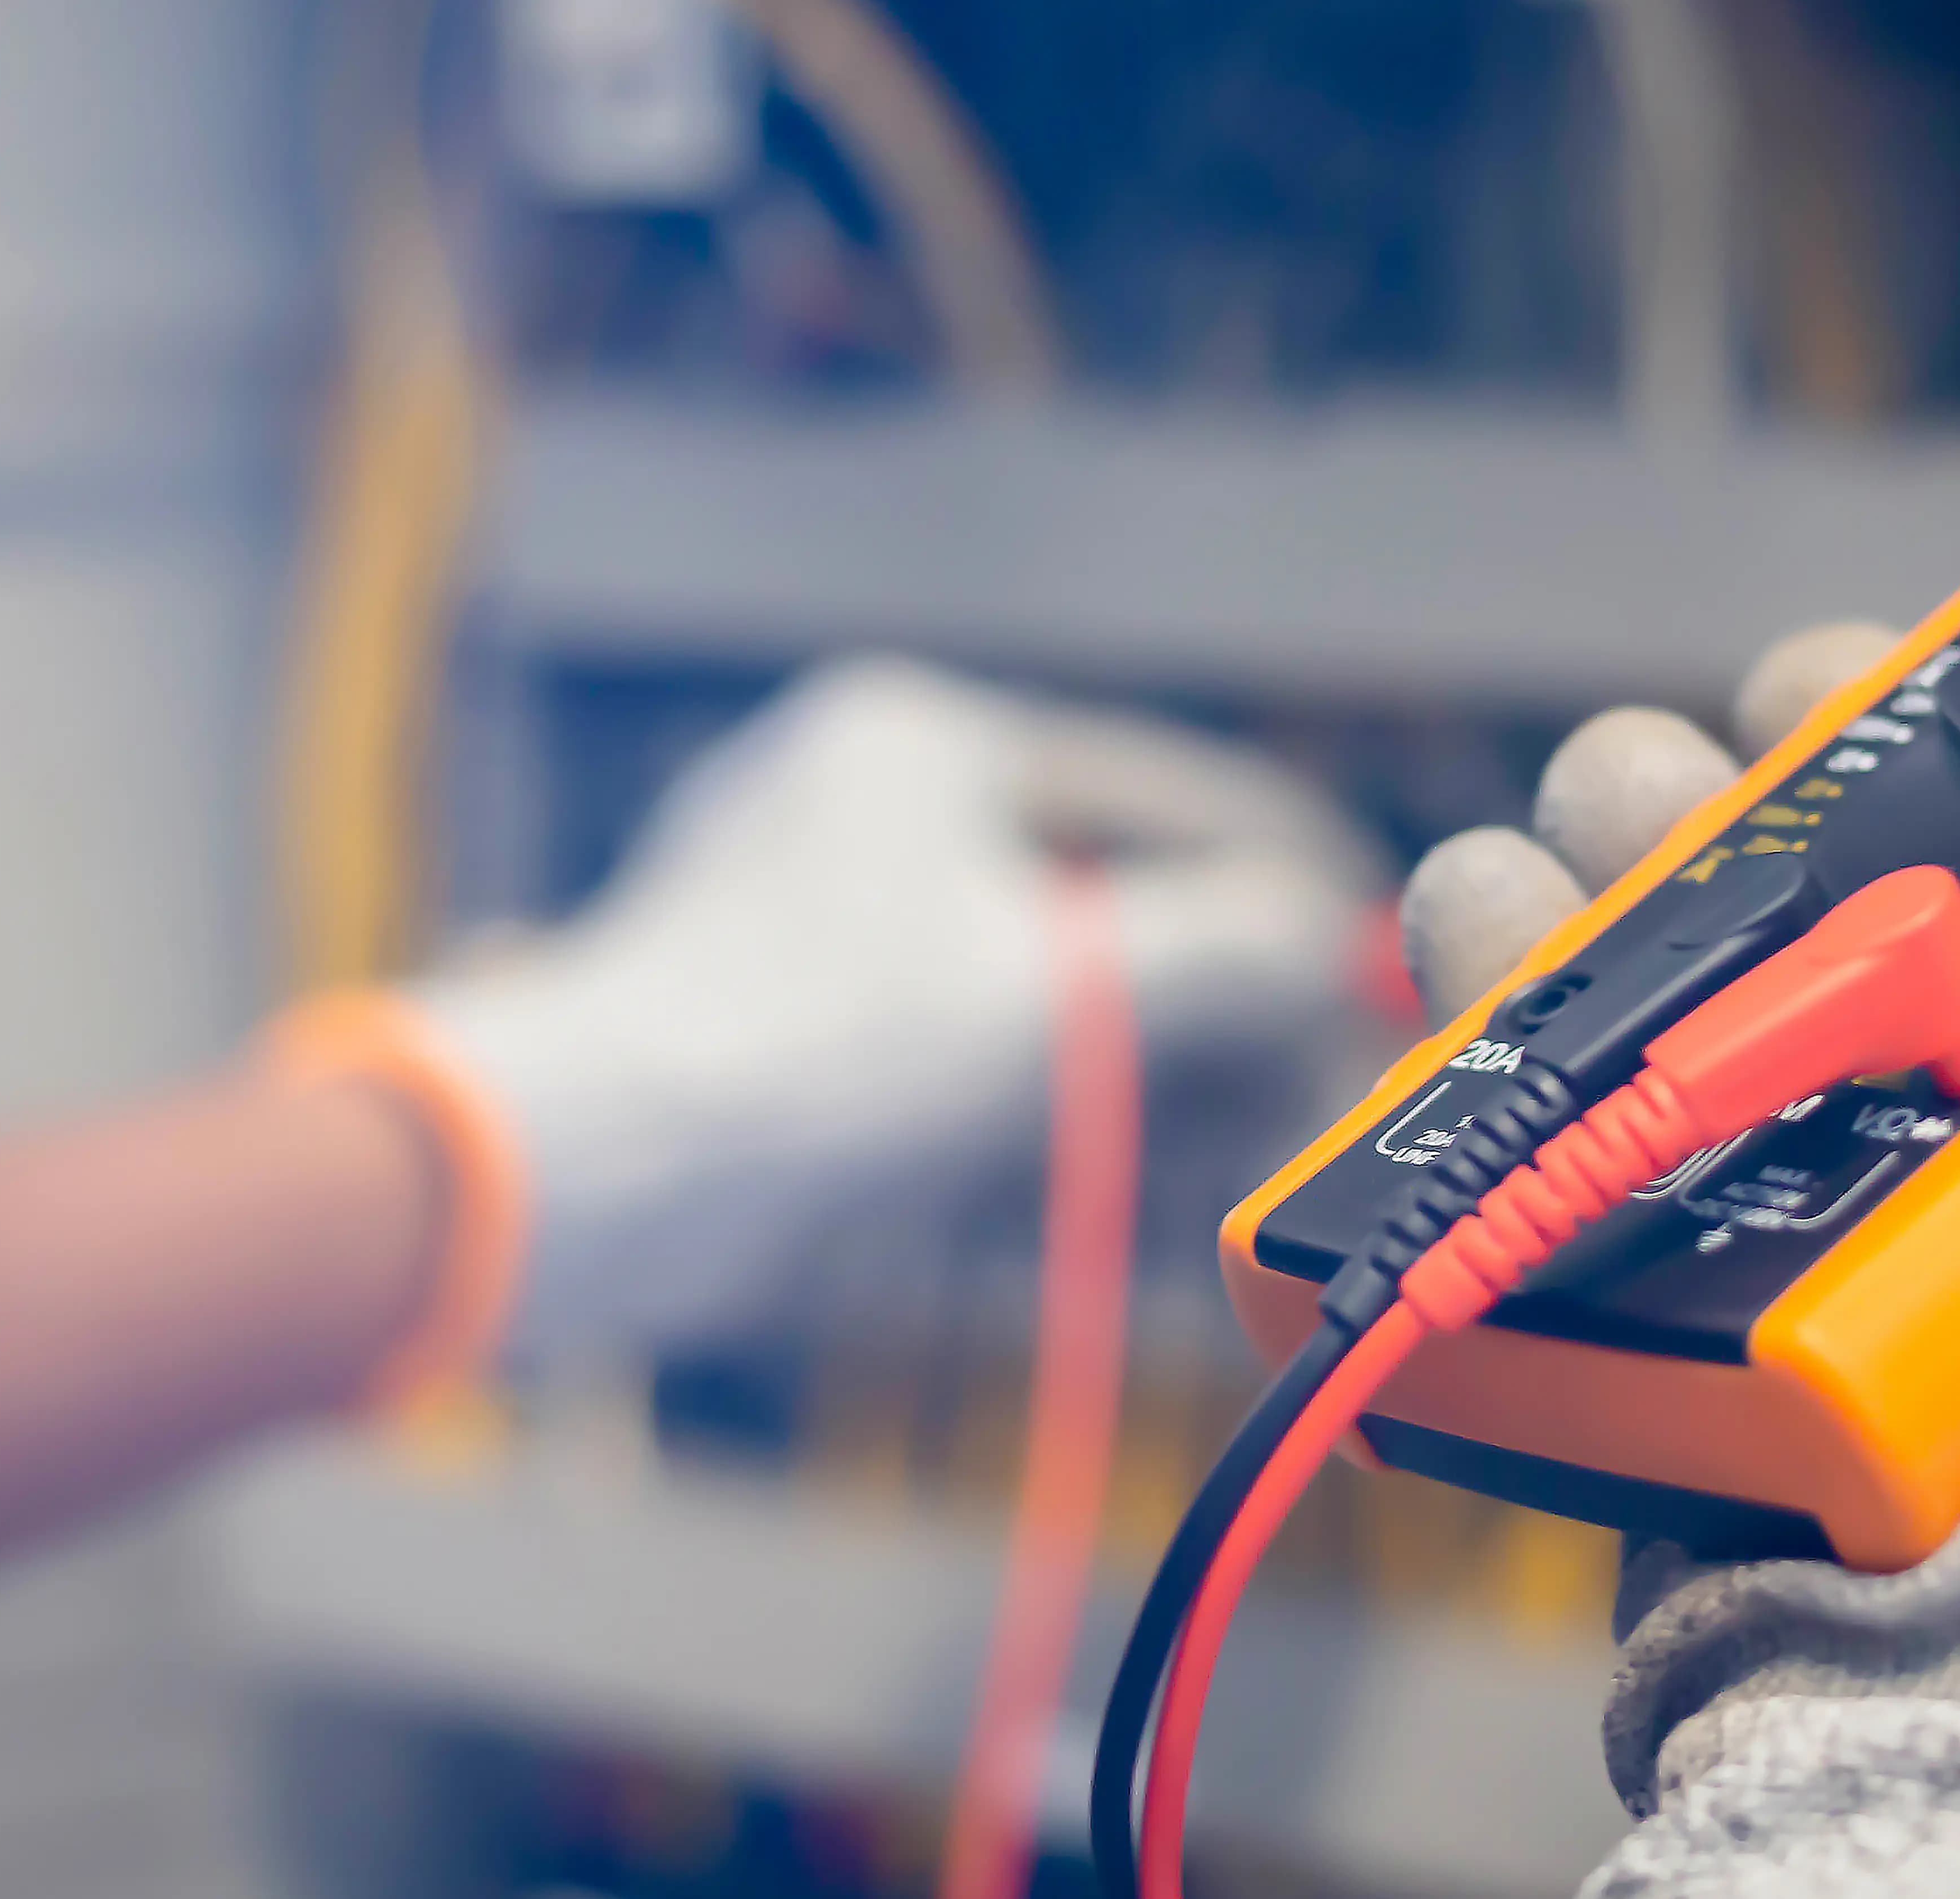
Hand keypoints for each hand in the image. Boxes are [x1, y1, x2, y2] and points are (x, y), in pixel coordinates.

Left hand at [400, 656, 1383, 1359]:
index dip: (1281, 872)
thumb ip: (1213, 956)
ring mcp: (826, 942)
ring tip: (1272, 1162)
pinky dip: (1065, 1143)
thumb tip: (1324, 936)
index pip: (1155, 791)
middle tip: (1334, 1085)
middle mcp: (867, 823)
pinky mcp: (796, 1062)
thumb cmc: (810, 1048)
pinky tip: (1159, 1213)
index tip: (1377, 948)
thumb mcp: (1053, 988)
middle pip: (1100, 910)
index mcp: (915, 746)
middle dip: (1224, 1011)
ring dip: (1157, 1092)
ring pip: (1041, 1013)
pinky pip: (970, 1086)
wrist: (582, 1183)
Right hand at [1407, 644, 1959, 1898]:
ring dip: (1640, 814)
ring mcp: (1851, 1206)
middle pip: (1916, 826)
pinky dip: (1502, 967)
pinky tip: (1502, 931)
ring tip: (1620, 812)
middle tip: (1796, 703)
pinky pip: (1570, 1066)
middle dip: (1831, 719)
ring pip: (1714, 911)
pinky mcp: (1688, 1274)